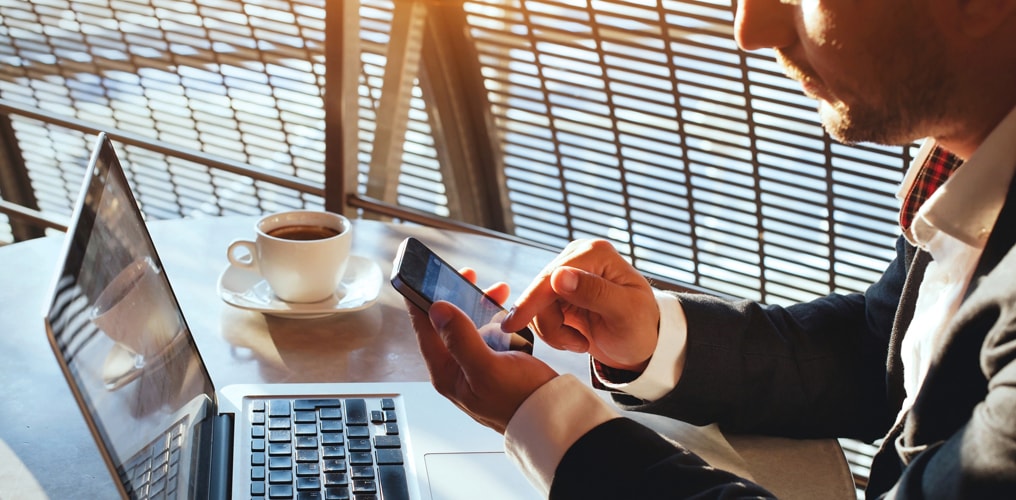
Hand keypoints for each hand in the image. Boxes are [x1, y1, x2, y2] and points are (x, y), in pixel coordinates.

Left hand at [405, 269, 558, 433]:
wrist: (551, 417)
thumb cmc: (520, 401)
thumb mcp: (488, 368)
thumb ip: (460, 339)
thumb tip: (437, 310)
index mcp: (447, 372)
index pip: (424, 329)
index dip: (420, 299)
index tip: (421, 274)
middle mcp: (456, 368)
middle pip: (445, 323)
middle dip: (456, 296)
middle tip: (467, 275)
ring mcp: (475, 365)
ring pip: (468, 325)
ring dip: (478, 304)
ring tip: (496, 290)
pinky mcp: (494, 362)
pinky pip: (486, 332)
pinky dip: (493, 317)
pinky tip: (504, 309)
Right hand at [500, 239, 658, 371]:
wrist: (642, 345)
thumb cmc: (641, 328)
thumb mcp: (625, 313)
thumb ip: (594, 292)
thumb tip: (559, 275)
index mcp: (595, 253)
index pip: (552, 277)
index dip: (531, 301)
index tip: (514, 325)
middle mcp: (579, 257)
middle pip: (539, 291)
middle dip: (552, 324)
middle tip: (576, 345)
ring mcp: (568, 274)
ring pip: (536, 305)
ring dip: (553, 331)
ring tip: (579, 343)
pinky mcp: (560, 292)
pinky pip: (539, 313)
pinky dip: (553, 332)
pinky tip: (574, 338)